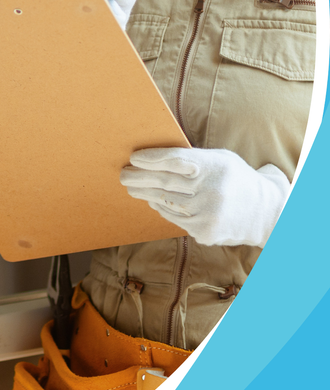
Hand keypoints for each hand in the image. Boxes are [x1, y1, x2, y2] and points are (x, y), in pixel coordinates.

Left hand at [120, 147, 289, 247]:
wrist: (267, 214)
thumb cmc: (236, 180)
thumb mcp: (221, 161)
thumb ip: (193, 159)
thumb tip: (152, 159)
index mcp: (217, 166)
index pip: (176, 160)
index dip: (151, 159)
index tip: (133, 158)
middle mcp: (212, 190)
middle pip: (165, 182)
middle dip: (138, 178)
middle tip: (122, 175)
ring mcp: (208, 213)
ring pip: (166, 202)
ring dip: (145, 194)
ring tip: (132, 188)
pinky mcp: (205, 231)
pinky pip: (174, 218)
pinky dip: (162, 209)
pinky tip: (154, 203)